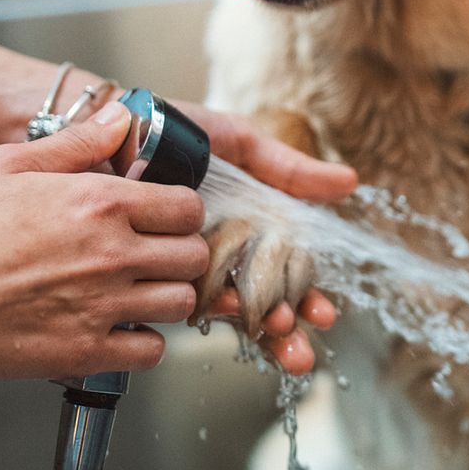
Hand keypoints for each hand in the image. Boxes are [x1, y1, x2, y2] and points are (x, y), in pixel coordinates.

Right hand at [0, 106, 208, 378]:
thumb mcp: (10, 164)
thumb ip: (76, 143)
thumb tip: (120, 120)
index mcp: (99, 203)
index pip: (187, 207)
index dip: (180, 212)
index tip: (164, 218)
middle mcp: (111, 254)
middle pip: (193, 257)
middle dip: (179, 254)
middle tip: (155, 255)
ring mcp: (102, 306)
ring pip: (180, 304)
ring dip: (165, 296)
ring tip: (138, 290)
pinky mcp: (85, 351)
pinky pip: (151, 352)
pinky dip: (142, 342)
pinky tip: (119, 327)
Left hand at [171, 100, 353, 373]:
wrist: (119, 124)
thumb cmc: (175, 129)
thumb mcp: (237, 142)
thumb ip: (288, 169)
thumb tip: (349, 183)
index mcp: (243, 230)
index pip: (282, 276)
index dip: (305, 298)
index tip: (324, 313)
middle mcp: (218, 255)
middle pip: (261, 303)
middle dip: (285, 330)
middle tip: (300, 345)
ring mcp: (184, 265)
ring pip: (228, 309)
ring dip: (258, 332)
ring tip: (279, 337)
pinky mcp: (148, 270)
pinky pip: (183, 296)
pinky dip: (211, 312)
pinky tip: (233, 318)